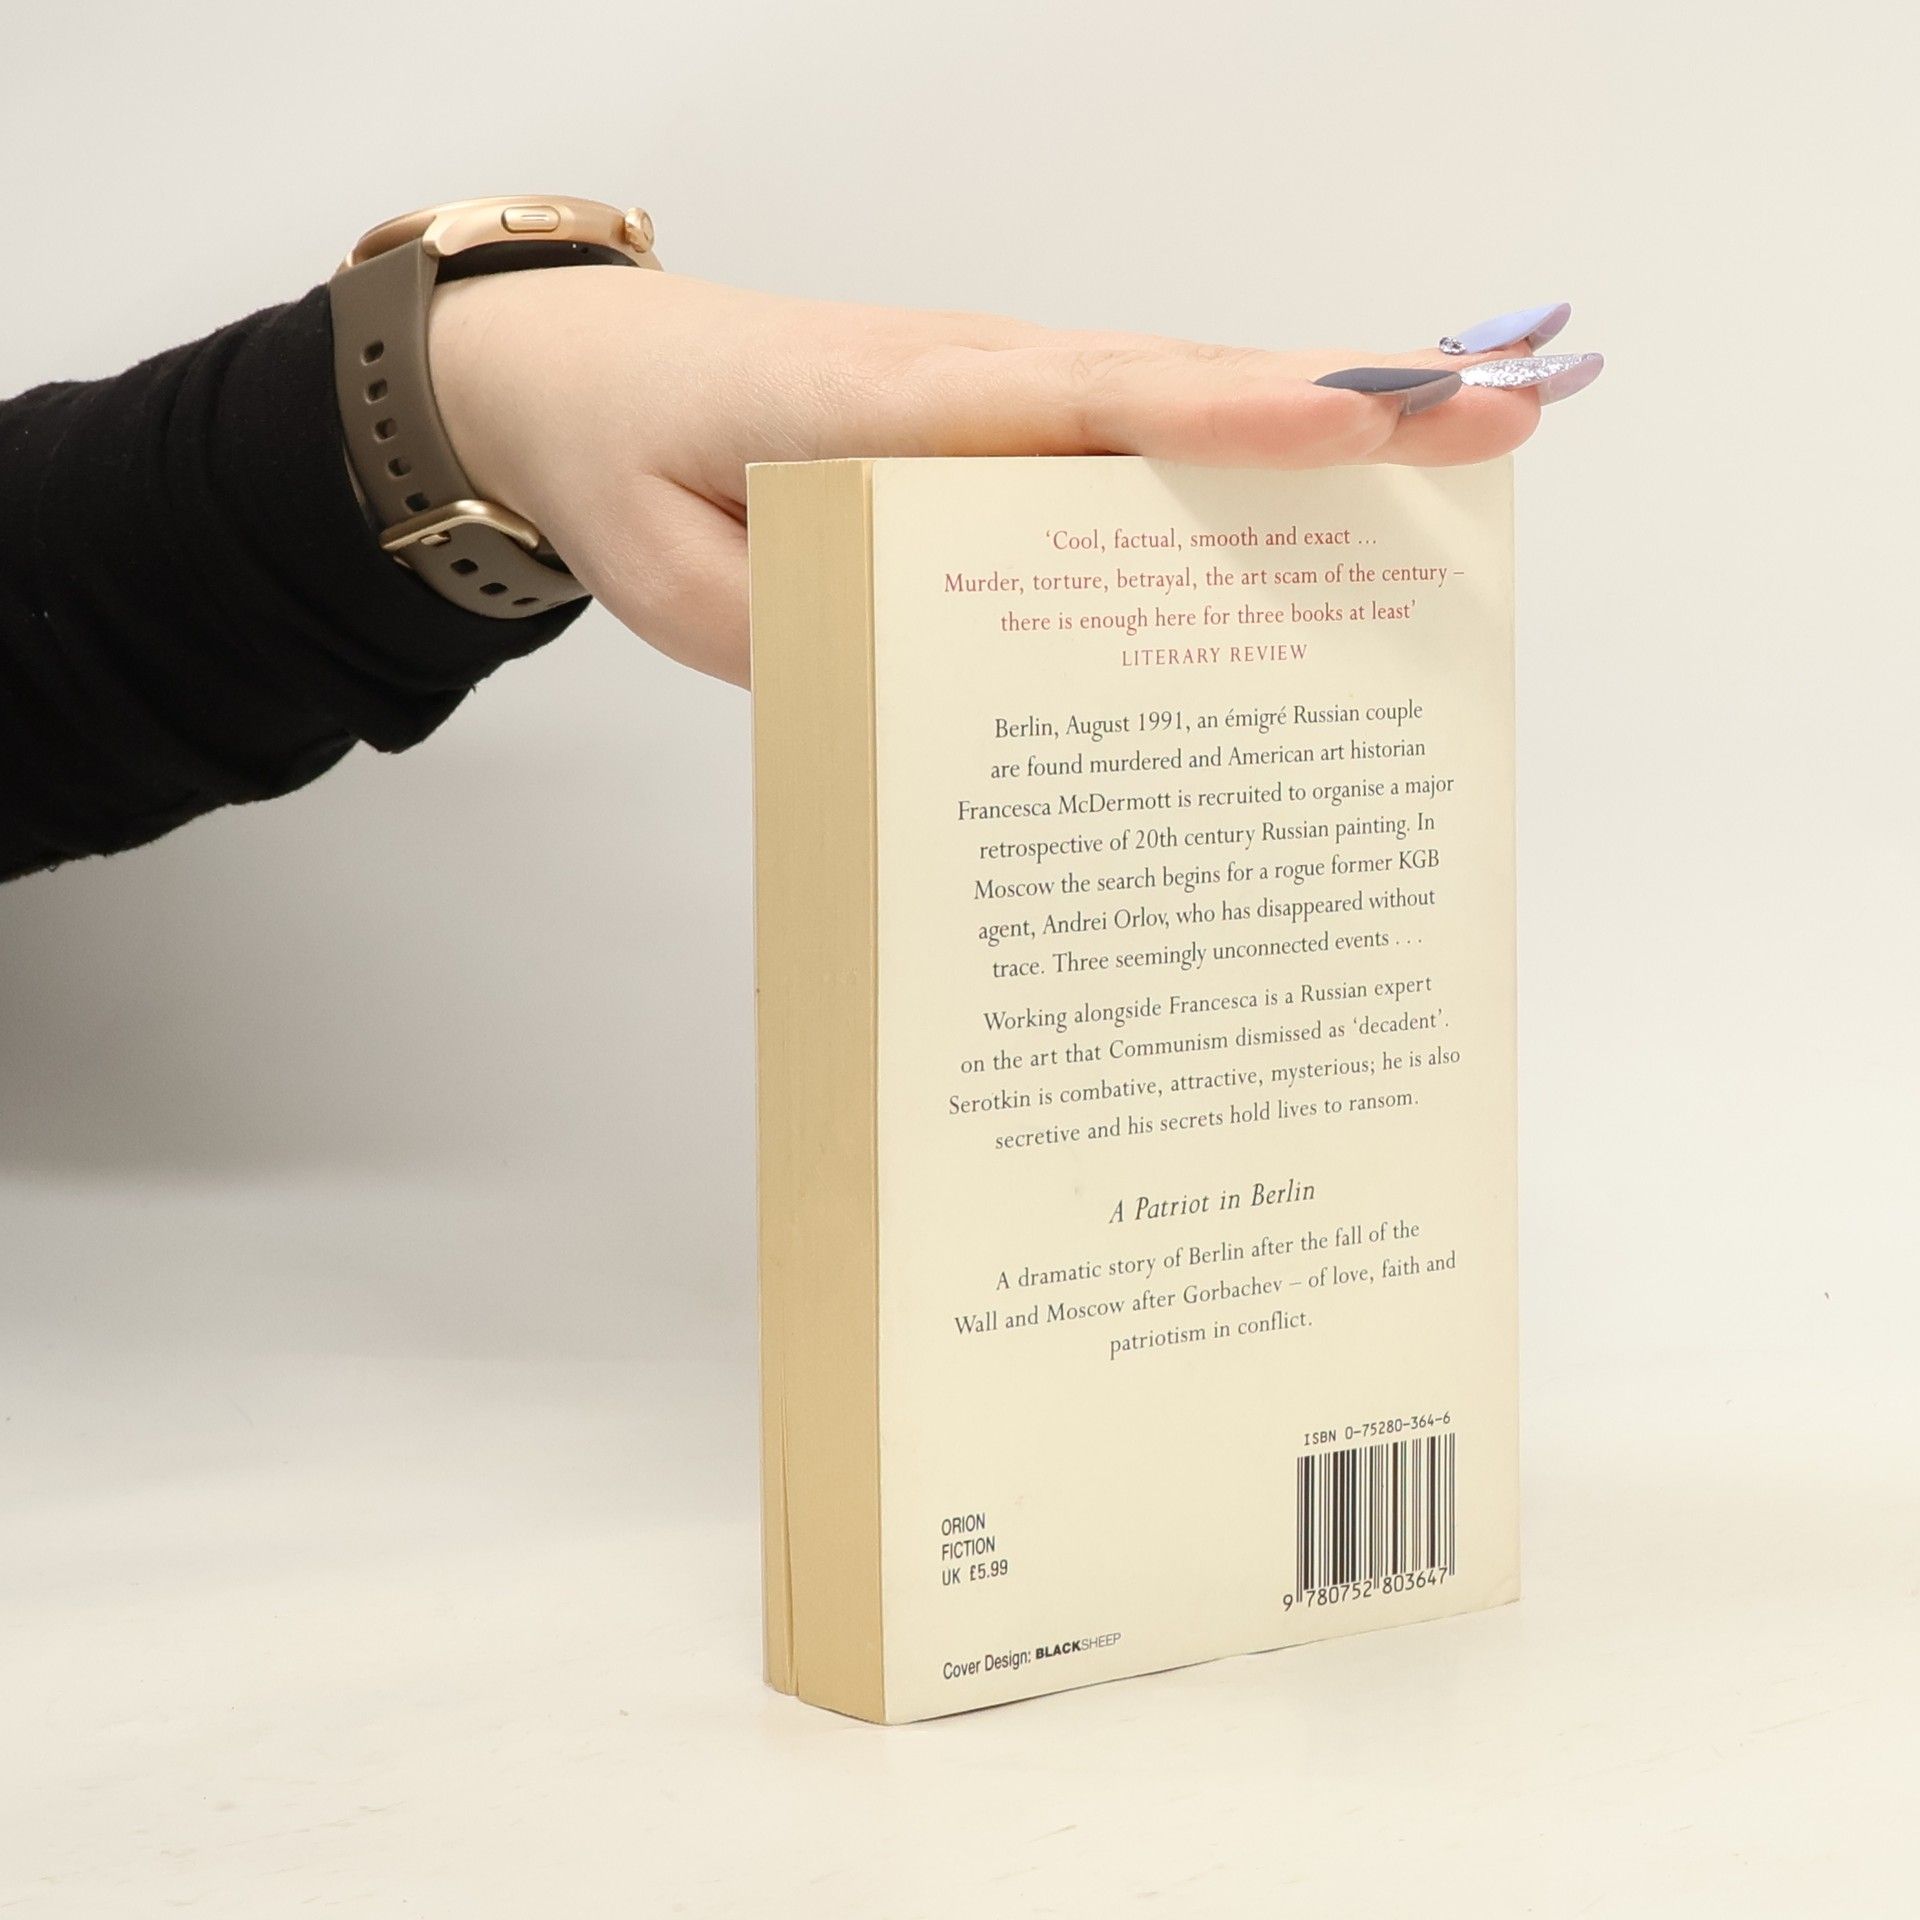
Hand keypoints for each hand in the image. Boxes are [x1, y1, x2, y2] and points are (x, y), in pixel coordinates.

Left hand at [428, 270, 1598, 688]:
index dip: (1213, 415)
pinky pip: (1133, 422)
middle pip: (1172, 380)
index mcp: (881, 410)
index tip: (1349, 419)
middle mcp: (966, 374)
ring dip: (1321, 408)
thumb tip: (964, 697)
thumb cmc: (632, 472)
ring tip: (1475, 431)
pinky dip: (1241, 434)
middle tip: (1505, 412)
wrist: (576, 373)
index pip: (1071, 405)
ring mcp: (991, 383)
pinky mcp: (998, 413)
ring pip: (1174, 390)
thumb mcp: (685, 589)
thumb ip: (815, 638)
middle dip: (1340, 399)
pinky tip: (1327, 468)